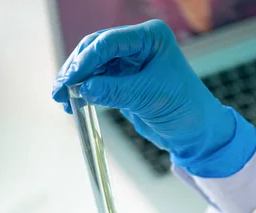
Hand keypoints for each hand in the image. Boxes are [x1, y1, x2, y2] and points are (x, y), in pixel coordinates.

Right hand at [52, 20, 239, 175]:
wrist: (195, 132)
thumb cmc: (183, 109)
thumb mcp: (148, 97)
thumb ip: (114, 91)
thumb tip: (82, 88)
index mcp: (151, 37)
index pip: (109, 42)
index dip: (86, 61)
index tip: (70, 79)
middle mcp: (138, 44)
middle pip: (96, 50)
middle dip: (77, 70)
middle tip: (59, 91)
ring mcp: (130, 62)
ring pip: (94, 66)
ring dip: (77, 82)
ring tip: (62, 100)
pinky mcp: (124, 80)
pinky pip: (98, 81)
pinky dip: (85, 91)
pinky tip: (74, 103)